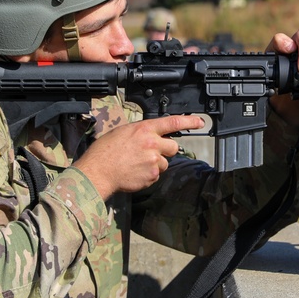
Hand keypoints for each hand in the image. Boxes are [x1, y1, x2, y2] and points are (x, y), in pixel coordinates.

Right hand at [74, 114, 204, 198]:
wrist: (98, 171)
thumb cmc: (106, 151)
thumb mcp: (124, 131)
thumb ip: (142, 132)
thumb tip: (152, 134)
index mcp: (144, 130)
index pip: (173, 122)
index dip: (190, 121)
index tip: (199, 122)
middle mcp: (152, 144)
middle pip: (174, 146)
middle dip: (167, 149)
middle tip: (151, 152)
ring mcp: (153, 161)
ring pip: (165, 162)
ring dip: (156, 163)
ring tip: (137, 163)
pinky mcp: (152, 176)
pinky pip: (157, 175)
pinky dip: (149, 174)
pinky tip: (135, 171)